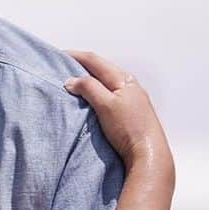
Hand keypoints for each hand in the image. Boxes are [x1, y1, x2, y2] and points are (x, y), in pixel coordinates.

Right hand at [64, 50, 172, 173]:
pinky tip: (90, 98)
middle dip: (82, 65)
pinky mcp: (131, 111)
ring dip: (90, 79)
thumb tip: (71, 80)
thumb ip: (88, 88)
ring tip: (74, 82)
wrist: (148, 153)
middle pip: (102, 68)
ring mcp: (132, 98)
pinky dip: (97, 90)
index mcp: (123, 79)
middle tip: (64, 67)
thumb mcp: (105, 105)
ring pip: (106, 81)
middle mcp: (130, 85)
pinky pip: (110, 93)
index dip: (76, 56)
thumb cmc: (129, 128)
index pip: (95, 61)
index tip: (60, 55)